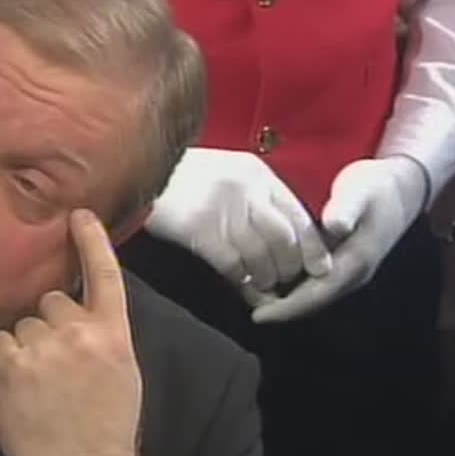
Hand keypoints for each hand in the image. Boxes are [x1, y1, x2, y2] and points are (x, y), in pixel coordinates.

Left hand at [0, 209, 140, 455]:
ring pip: (20, 324)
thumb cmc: (105, 428)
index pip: (105, 275)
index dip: (91, 241)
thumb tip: (76, 311)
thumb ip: (100, 336)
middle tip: (56, 365)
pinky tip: (19, 388)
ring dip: (23, 346)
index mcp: (114, 334)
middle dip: (47, 325)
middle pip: (49, 301)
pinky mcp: (12, 366)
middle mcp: (80, 333)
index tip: (79, 214)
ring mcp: (44, 348)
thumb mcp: (121, 373)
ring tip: (39, 384)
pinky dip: (2, 361)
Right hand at [145, 147, 331, 301]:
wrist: (136, 166)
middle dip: (289, 267)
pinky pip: (232, 264)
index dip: (311, 248)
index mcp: (256, 173)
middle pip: (283, 238)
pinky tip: (242, 287)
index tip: (318, 269)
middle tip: (286, 282)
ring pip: (260, 255)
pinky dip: (242, 281)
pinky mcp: (199, 229)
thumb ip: (255, 196)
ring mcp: (222, 208)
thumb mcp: (226, 172)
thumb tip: (283, 236)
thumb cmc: (182, 176)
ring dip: (267, 278)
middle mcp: (245, 188)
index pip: (298, 215)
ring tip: (265, 289)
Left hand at [250, 156, 427, 321]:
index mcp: (354, 262)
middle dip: (280, 308)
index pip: (317, 295)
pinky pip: (314, 283)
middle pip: (311, 301)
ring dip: (284, 300)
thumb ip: (345, 209)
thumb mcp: (359, 192)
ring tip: (250, 297)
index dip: (287, 308)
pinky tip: (268, 279)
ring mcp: (348, 271)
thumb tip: (334, 226)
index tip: (258, 316)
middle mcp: (351, 274)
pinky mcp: (342, 263)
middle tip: (245, 308)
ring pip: (312, 294)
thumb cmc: (375, 188)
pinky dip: (291, 286)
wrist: (401, 187)